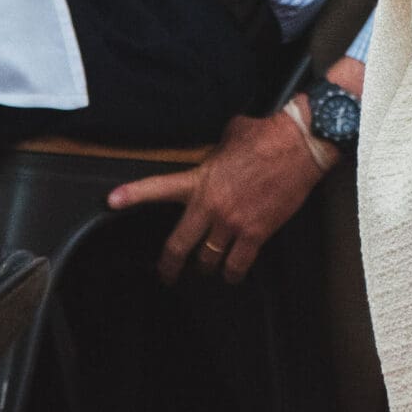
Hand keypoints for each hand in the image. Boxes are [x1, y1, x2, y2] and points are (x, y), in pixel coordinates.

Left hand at [110, 107, 328, 284]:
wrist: (299, 146)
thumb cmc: (265, 135)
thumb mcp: (229, 136)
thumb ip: (214, 154)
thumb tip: (216, 156)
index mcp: (200, 179)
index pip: (159, 188)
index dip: (134, 195)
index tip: (112, 201)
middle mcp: (211, 205)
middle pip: (180, 245)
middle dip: (170, 265)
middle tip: (166, 275)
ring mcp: (232, 223)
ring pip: (208, 259)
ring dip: (207, 266)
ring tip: (207, 269)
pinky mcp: (256, 233)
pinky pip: (238, 265)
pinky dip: (233, 274)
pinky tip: (232, 276)